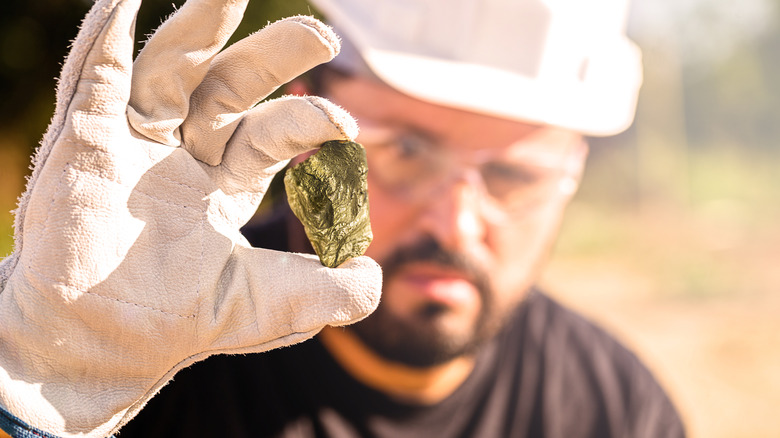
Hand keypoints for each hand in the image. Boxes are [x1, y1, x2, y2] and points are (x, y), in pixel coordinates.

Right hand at [0, 0, 380, 435]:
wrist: (101, 348)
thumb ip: (326, 294)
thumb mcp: (267, 307)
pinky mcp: (82, 142)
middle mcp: (181, 151)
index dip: (308, 122)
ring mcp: (131, 141)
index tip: (347, 128)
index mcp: (223, 179)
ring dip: (197, 25)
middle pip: (229, 84)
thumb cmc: (177, 323)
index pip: (271, 132)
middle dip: (273, 55)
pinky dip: (103, 37)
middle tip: (324, 36)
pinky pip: (92, 78)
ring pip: (168, 68)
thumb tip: (373, 278)